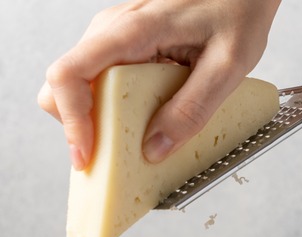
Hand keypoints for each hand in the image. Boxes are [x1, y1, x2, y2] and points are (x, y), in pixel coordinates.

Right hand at [38, 0, 280, 169]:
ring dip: (97, 120)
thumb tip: (153, 150)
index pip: (68, 74)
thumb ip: (192, 108)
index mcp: (131, 32)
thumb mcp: (228, 65)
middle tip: (113, 157)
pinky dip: (112, 108)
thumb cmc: (238, 10)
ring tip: (135, 138)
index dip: (69, 120)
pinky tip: (146, 117)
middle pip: (63, 87)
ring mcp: (113, 36)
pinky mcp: (123, 45)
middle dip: (80, 128)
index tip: (88, 155)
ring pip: (79, 86)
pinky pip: (102, 81)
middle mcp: (111, 31)